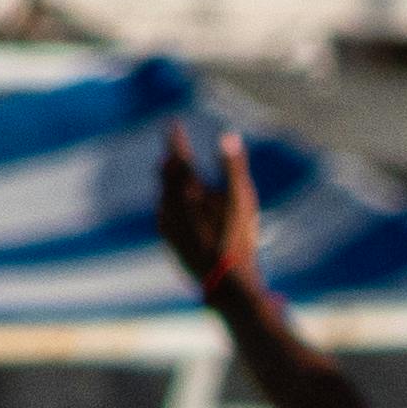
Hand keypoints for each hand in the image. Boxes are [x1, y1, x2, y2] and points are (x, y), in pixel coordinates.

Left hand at [157, 124, 263, 296]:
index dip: (175, 138)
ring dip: (165, 181)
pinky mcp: (172, 243)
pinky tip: (165, 208)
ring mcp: (171, 225)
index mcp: (191, 189)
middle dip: (170, 159)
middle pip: (167, 174)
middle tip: (170, 149)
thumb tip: (228, 135)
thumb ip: (233, 166)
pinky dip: (165, 206)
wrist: (226, 282)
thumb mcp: (243, 199)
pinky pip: (163, 218)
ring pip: (163, 195)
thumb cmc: (238, 238)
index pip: (179, 155)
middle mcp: (174, 204)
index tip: (172, 124)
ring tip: (166, 174)